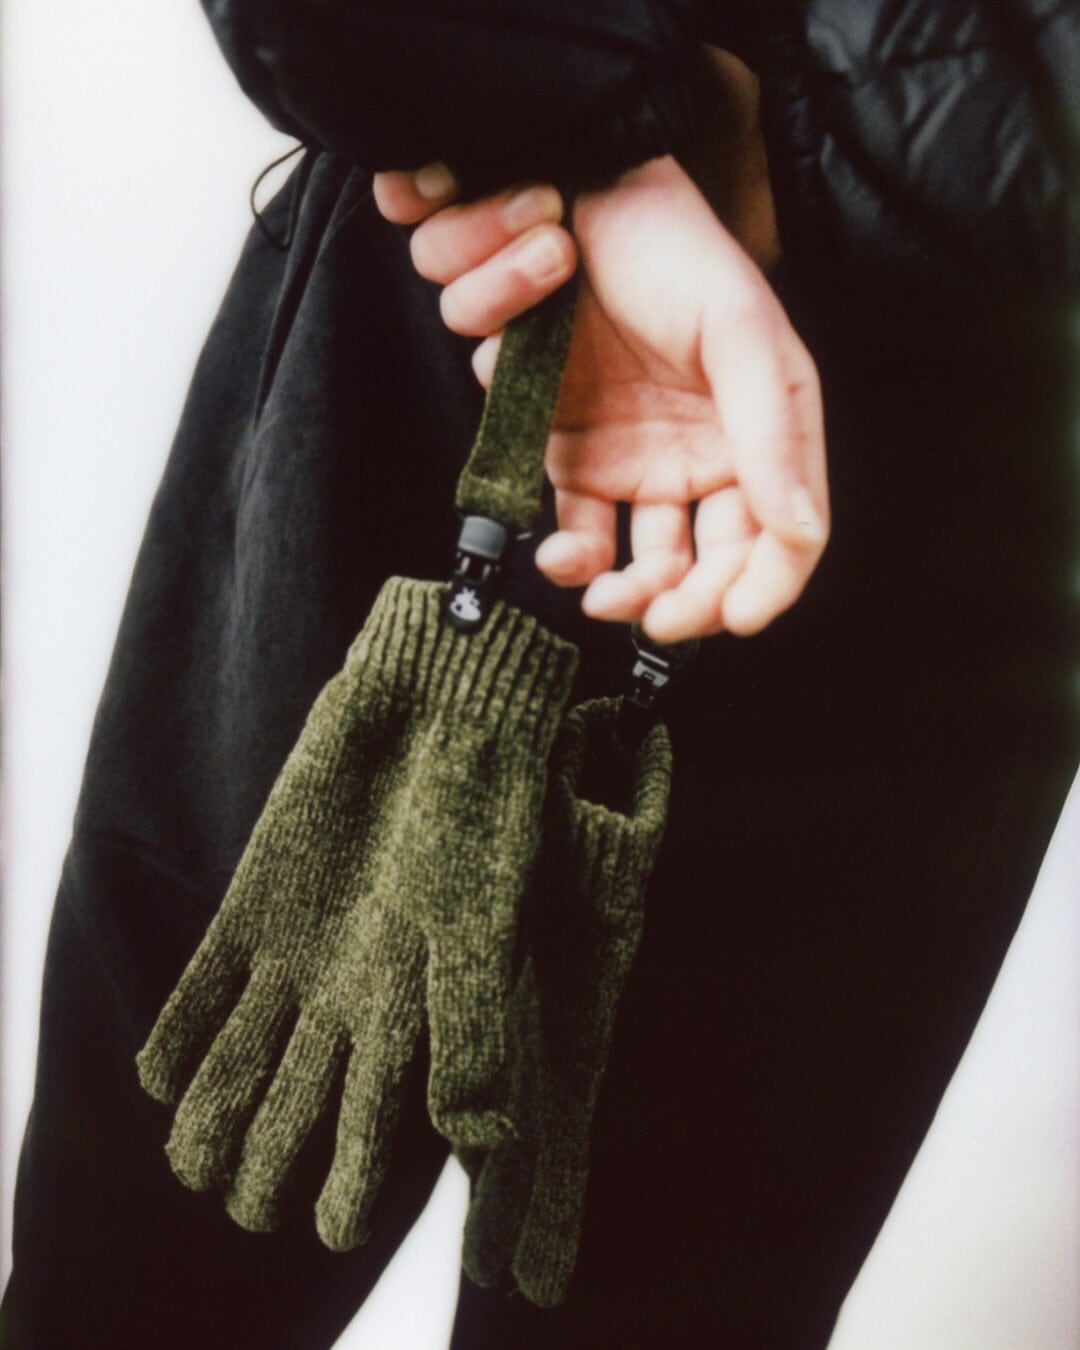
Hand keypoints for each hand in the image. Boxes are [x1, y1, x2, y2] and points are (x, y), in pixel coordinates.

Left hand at [374, 155, 826, 639]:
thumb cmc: (676, 257)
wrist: (577, 204)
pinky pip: (576, 526)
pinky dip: (570, 553)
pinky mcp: (573, 455)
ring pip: (642, 560)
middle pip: (710, 564)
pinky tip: (563, 552)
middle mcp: (706, 461)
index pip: (782, 537)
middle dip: (689, 604)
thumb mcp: (741, 333)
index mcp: (764, 439)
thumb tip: (803, 530)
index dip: (766, 587)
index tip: (735, 619)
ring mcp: (638, 463)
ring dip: (625, 592)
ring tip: (604, 593)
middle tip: (663, 620)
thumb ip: (773, 433)